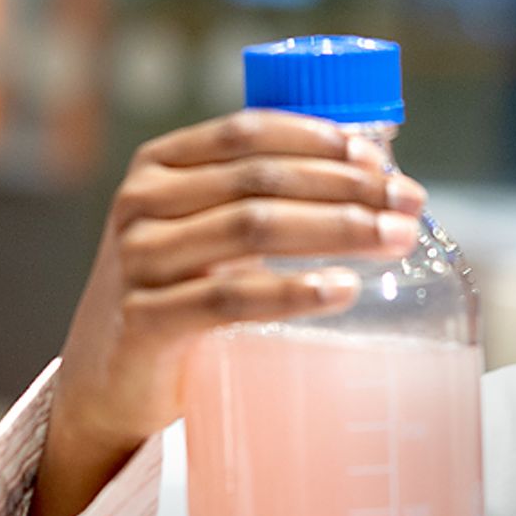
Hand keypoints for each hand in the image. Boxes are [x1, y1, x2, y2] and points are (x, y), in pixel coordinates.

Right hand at [30, 110, 428, 515]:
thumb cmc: (176, 300)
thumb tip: (371, 179)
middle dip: (347, 186)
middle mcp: (142, 204)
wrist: (106, 384)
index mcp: (159, 166)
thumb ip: (260, 201)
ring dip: (336, 229)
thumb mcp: (204, 234)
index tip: (383, 160)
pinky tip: (342, 290)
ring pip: (252, 229)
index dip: (321, 140)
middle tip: (409, 204)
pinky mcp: (146, 322)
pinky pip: (231, 300)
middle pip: (262, 178)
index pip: (249, 131)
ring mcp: (139, 262)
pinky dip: (294, 293)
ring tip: (394, 239)